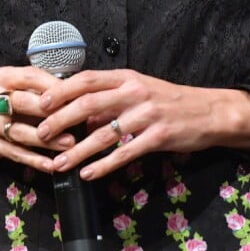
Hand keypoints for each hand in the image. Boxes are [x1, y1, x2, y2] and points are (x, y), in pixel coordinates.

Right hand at [0, 66, 76, 173]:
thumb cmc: (10, 101)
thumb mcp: (22, 87)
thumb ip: (44, 89)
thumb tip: (77, 95)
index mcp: (2, 76)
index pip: (29, 77)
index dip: (52, 87)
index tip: (74, 96)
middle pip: (21, 103)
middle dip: (48, 113)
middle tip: (73, 121)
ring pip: (18, 131)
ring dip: (46, 140)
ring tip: (68, 144)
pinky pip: (14, 152)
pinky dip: (34, 160)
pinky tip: (50, 165)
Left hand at [35, 69, 249, 179]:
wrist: (208, 111)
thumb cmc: (165, 99)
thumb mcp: (136, 88)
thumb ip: (108, 96)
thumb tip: (76, 111)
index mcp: (124, 77)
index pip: (86, 79)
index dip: (61, 90)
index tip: (41, 103)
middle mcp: (132, 92)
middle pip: (88, 104)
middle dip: (61, 119)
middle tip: (41, 134)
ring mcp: (146, 114)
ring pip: (103, 133)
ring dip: (78, 151)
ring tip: (59, 164)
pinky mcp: (158, 137)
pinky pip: (124, 153)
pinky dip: (104, 165)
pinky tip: (89, 174)